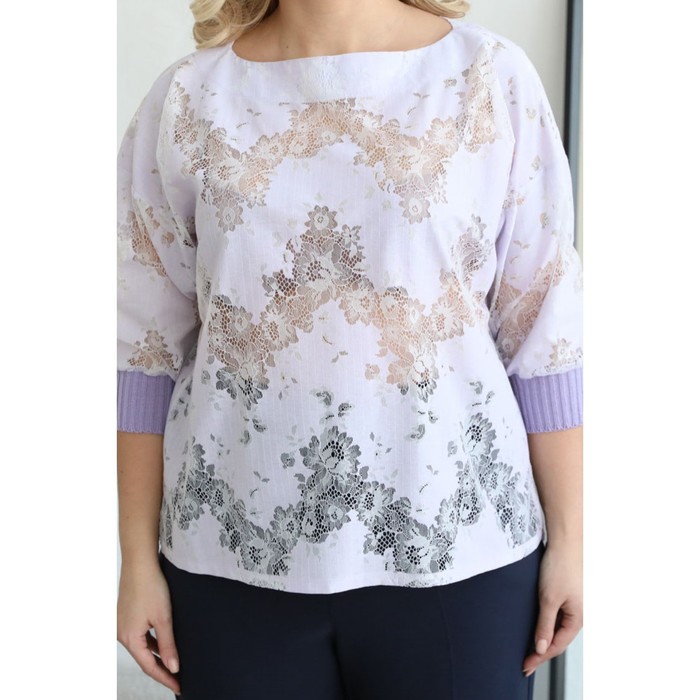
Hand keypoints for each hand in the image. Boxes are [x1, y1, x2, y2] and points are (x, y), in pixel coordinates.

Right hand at [117, 560, 180, 695]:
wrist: (139, 562)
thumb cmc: (150, 586)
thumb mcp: (163, 618)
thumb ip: (168, 644)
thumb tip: (173, 667)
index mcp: (129, 638)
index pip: (149, 666)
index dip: (165, 678)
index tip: (178, 686)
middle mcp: (122, 634)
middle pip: (144, 658)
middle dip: (161, 669)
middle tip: (178, 678)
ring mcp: (123, 624)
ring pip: (143, 646)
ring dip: (157, 655)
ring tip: (174, 664)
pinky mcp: (127, 615)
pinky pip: (141, 635)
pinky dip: (152, 642)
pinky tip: (164, 643)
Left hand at [522, 540, 582, 676]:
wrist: (565, 541)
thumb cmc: (560, 566)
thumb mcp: (549, 599)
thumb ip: (545, 625)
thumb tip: (541, 648)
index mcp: (577, 618)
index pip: (556, 646)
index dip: (540, 657)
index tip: (525, 665)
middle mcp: (578, 614)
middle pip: (558, 640)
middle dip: (542, 652)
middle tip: (525, 663)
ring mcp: (573, 604)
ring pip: (557, 629)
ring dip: (544, 639)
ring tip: (529, 650)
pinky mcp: (566, 595)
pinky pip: (557, 617)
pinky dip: (546, 626)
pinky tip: (537, 628)